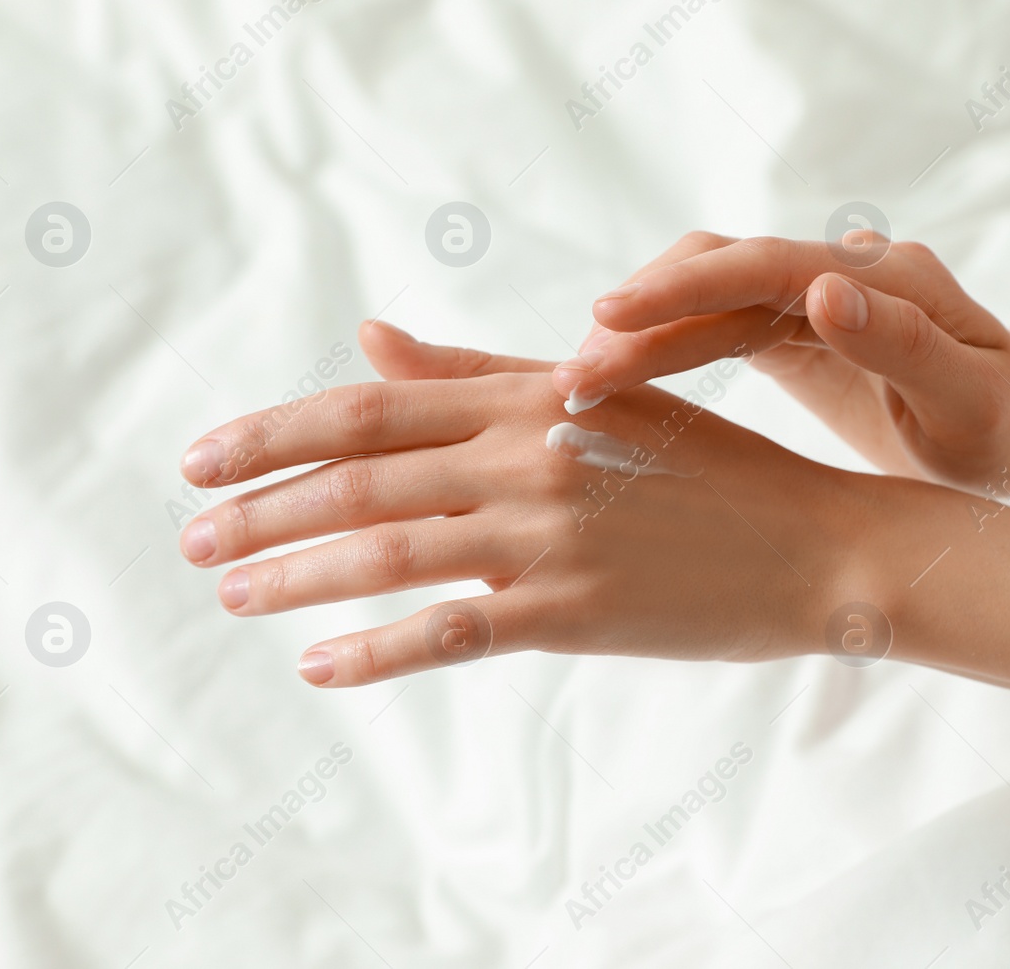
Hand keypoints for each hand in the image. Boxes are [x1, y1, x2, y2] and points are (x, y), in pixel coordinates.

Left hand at [174, 320, 893, 685]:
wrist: (820, 543)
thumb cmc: (714, 468)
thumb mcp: (601, 398)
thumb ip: (480, 372)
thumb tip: (369, 341)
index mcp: (533, 395)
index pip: (372, 409)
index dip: (274, 433)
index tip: (201, 459)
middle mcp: (529, 455)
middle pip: (361, 478)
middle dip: (260, 509)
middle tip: (188, 537)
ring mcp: (551, 535)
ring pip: (389, 551)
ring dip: (295, 575)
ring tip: (229, 591)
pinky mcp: (576, 611)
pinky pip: (451, 632)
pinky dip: (375, 652)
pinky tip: (318, 667)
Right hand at [553, 232, 1009, 489]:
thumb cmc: (1002, 427)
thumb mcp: (972, 401)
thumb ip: (903, 347)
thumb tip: (821, 290)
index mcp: (886, 278)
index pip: (765, 267)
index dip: (685, 289)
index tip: (610, 319)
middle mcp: (840, 269)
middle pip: (720, 269)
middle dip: (642, 313)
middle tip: (570, 374)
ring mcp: (809, 292)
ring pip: (706, 291)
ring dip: (641, 331)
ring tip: (575, 381)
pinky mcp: (788, 322)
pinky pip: (713, 321)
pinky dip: (662, 345)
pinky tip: (616, 378)